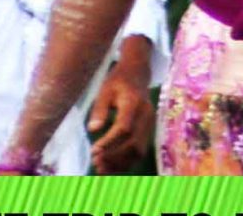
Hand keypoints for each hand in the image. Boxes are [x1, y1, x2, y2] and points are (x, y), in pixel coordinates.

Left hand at [85, 45, 153, 174]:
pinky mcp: (149, 131)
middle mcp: (146, 115)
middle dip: (114, 157)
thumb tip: (92, 129)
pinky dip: (126, 162)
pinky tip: (112, 166)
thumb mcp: (105, 90)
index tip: (94, 150)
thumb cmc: (118, 81)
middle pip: (133, 143)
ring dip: (120, 163)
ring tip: (101, 168)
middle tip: (96, 162)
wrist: (138, 74)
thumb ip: (99, 109)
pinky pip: (140, 151)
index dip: (109, 142)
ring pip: (138, 151)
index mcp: (134, 103)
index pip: (124, 128)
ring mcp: (150, 124)